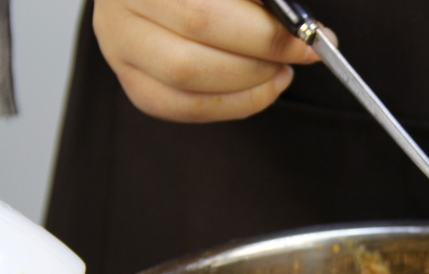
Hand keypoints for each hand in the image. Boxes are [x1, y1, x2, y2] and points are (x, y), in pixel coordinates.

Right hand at [93, 0, 332, 121]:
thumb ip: (262, 0)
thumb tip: (300, 29)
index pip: (206, 11)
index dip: (264, 30)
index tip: (309, 37)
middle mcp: (119, 8)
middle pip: (195, 43)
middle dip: (262, 54)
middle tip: (300, 53)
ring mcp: (119, 48)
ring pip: (187, 79)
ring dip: (249, 82)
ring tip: (280, 69)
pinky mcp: (134, 83)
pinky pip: (184, 108)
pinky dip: (233, 104)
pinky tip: (260, 88)